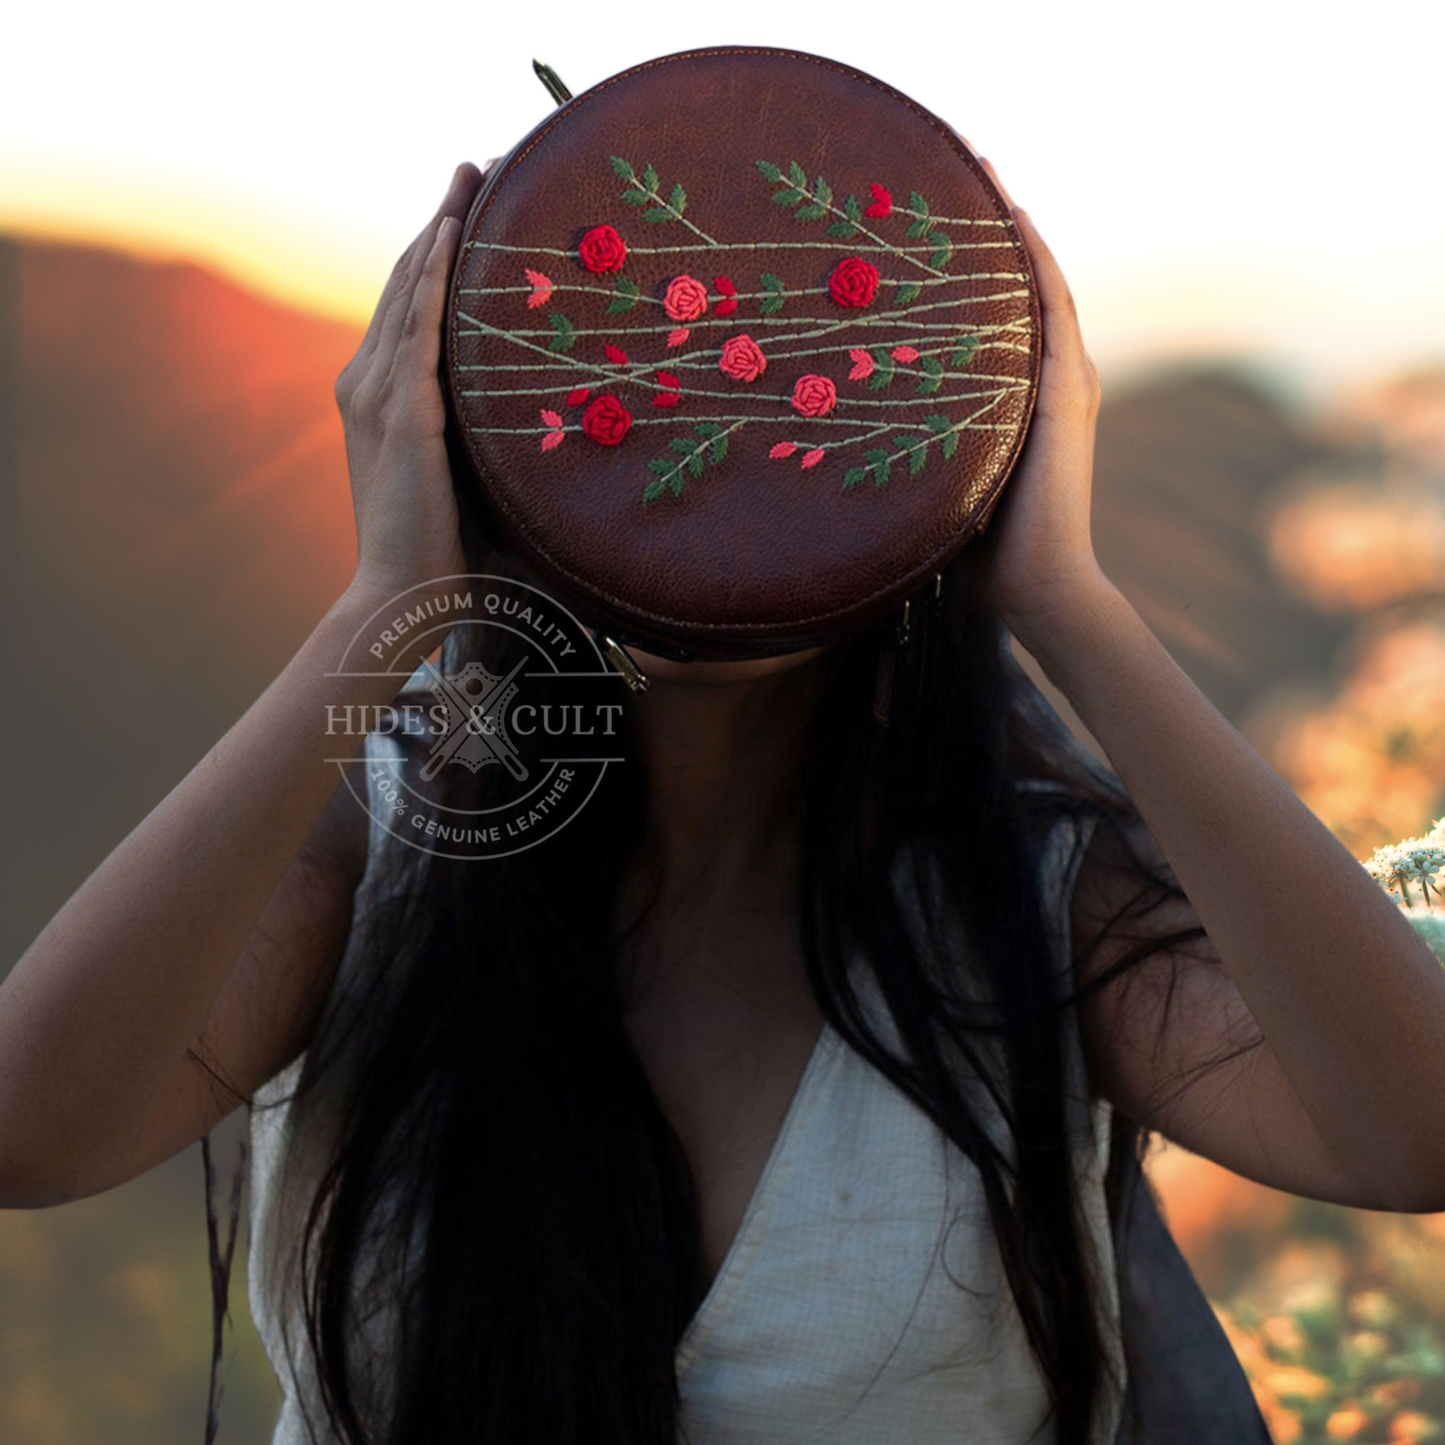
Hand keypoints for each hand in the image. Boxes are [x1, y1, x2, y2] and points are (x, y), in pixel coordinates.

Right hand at [336, 161, 488, 599]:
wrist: (406, 597)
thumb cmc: (446, 556)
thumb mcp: (471, 483)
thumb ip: (493, 443)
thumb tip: (553, 432)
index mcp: (381, 399)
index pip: (409, 307)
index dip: (436, 251)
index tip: (470, 208)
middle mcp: (366, 384)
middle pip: (408, 281)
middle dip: (442, 218)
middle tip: (478, 167)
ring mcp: (376, 393)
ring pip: (411, 289)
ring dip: (442, 225)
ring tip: (473, 174)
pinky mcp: (400, 411)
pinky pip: (418, 326)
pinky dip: (434, 274)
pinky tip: (454, 229)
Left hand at [948, 134, 1111, 644]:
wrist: (1035, 587)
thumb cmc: (982, 553)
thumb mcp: (941, 483)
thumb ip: (915, 451)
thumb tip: (839, 447)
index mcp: (1028, 399)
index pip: (1005, 315)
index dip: (978, 263)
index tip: (935, 219)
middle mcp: (1055, 380)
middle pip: (1024, 284)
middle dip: (993, 227)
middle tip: (956, 169)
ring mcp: (1066, 382)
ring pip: (1040, 283)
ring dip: (1013, 224)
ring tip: (981, 168)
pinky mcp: (1065, 393)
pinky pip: (1049, 308)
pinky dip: (1032, 260)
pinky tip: (1010, 216)